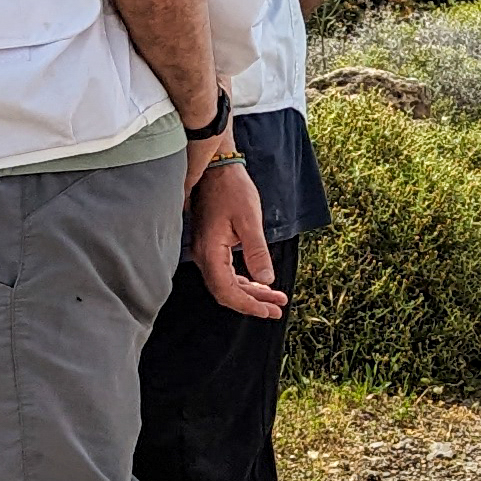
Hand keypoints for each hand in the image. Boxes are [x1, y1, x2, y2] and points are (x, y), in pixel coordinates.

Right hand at [183, 147, 287, 318]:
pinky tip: (260, 283)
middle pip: (226, 291)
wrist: (217, 168)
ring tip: (275, 299)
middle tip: (277, 310)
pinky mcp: (210, 245)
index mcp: (210, 252)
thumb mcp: (250, 220)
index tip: (269, 312)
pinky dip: (243, 280)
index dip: (248, 305)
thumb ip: (257, 252)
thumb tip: (266, 281)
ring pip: (226, 282)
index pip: (227, 291)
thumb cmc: (232, 190)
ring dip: (251, 292)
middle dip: (252, 303)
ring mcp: (205, 251)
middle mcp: (203, 255)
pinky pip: (225, 271)